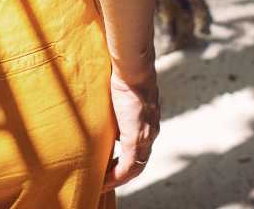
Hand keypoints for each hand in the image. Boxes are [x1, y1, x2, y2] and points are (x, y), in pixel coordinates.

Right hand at [104, 67, 160, 191]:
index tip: (111, 167)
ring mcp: (146, 136)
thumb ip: (119, 107)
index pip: (140, 149)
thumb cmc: (125, 75)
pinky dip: (117, 176)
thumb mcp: (122, 96)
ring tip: (102, 184)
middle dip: (121, 174)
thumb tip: (106, 108)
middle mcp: (151, 132)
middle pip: (139, 163)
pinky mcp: (137, 137)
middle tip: (104, 181)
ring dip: (118, 178)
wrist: (133, 68)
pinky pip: (128, 166)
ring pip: (135, 167)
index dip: (127, 161)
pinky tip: (105, 182)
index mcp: (148, 123)